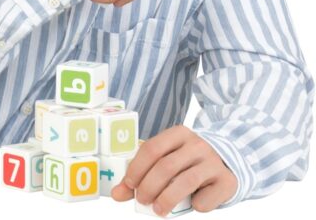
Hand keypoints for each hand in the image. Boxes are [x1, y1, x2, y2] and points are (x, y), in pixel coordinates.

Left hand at [111, 125, 237, 214]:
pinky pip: (207, 197)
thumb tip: (116, 194)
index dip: (137, 169)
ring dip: (167, 199)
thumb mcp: (166, 161)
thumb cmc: (187, 163)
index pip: (152, 149)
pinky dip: (195, 205)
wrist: (228, 163)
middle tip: (142, 200)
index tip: (129, 185)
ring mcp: (214, 162)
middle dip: (149, 187)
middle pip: (166, 166)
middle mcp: (197, 145)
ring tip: (158, 210)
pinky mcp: (227, 181)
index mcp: (178, 134)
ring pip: (186, 182)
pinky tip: (191, 205)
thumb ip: (141, 176)